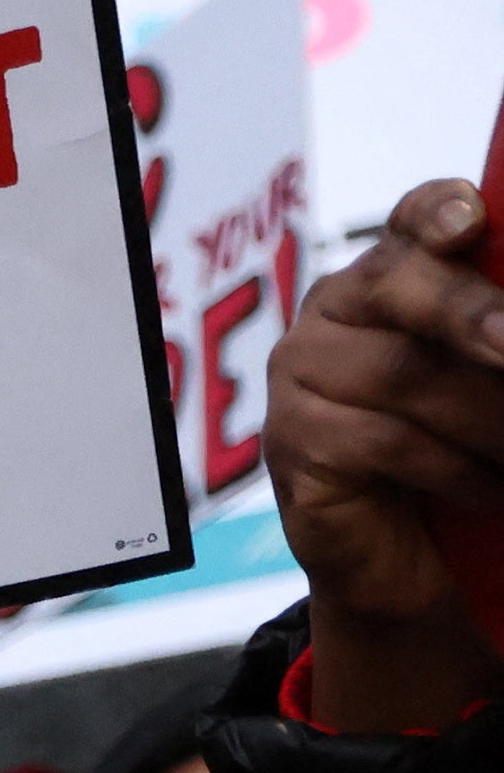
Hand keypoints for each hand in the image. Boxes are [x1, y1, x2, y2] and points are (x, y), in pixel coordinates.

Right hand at [264, 175, 503, 730]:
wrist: (397, 559)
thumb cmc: (454, 451)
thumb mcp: (482, 374)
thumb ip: (494, 331)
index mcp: (385, 281)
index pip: (409, 223)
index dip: (438, 212)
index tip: (471, 223)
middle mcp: (330, 315)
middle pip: (398, 289)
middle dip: (472, 313)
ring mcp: (297, 379)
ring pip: (403, 375)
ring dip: (488, 417)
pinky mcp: (290, 445)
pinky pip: (382, 442)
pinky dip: (454, 468)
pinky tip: (489, 488)